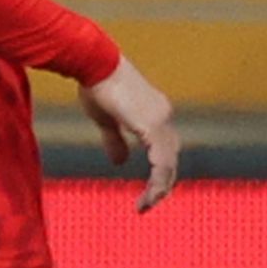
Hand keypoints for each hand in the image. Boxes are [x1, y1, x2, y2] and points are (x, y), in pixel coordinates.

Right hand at [82, 56, 180, 210]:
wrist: (95, 63)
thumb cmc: (96, 84)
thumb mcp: (105, 120)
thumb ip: (116, 141)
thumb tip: (119, 163)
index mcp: (155, 114)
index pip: (165, 149)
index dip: (160, 171)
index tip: (149, 191)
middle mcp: (163, 116)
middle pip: (172, 158)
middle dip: (163, 183)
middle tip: (149, 203)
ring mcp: (161, 120)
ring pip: (169, 163)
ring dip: (159, 187)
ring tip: (147, 204)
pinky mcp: (152, 124)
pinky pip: (161, 160)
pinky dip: (157, 180)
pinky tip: (150, 193)